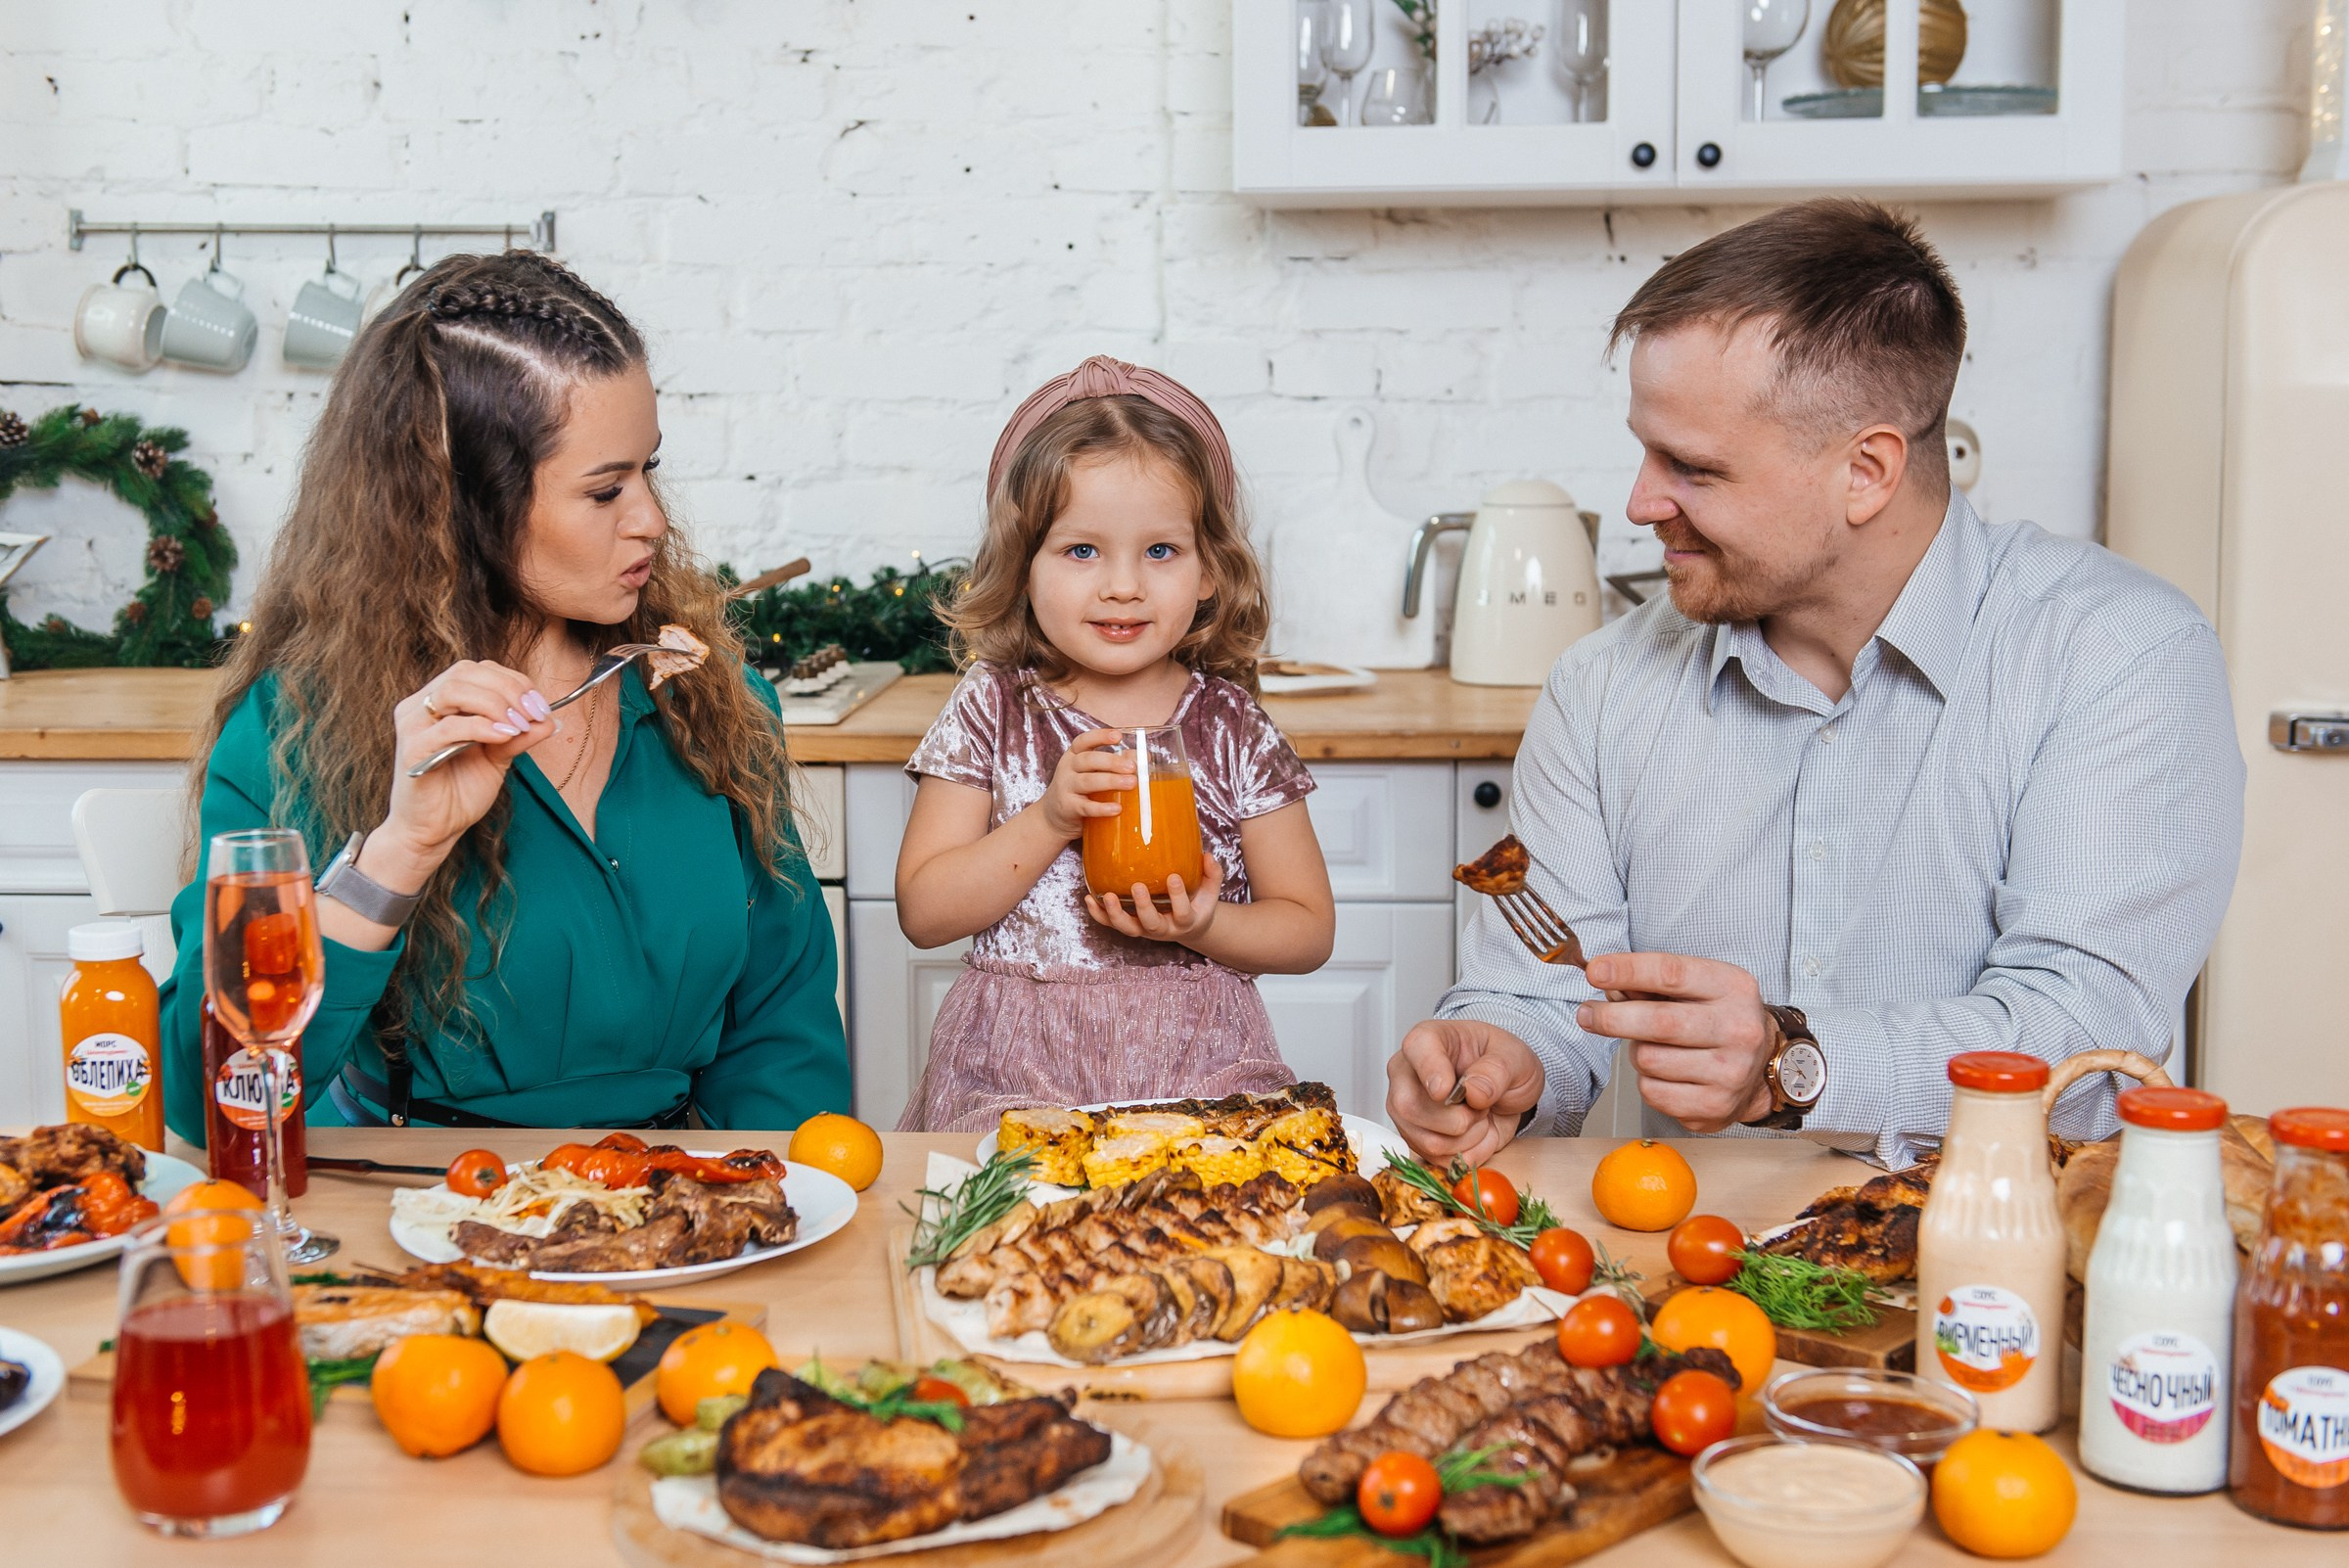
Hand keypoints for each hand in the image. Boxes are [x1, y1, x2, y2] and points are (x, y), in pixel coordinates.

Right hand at [376, 660, 559, 883]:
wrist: (434, 830)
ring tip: (520, 724)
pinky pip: (448, 727)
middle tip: (534, 712)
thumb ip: (520, 736)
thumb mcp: (499, 757)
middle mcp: (421, 705)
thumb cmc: (461, 791)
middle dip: (508, 688)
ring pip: (453, 691)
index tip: (539, 703)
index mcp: (440, 701)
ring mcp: (413, 725)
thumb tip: (551, 719)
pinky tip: (504, 736)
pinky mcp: (413, 749)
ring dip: (495, 703)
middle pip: (465, 673)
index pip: (476, 670)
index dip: (512, 680)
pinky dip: (481, 727)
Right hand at [1036, 729, 1134, 839]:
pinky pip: (1085, 807)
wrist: (1053, 818)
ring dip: (1111, 781)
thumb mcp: (1092, 773)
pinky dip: (1102, 808)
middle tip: (1132, 767)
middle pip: (1088, 760)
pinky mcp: (1068, 808)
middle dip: (1112, 762)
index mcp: (1074, 756)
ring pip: (1087, 781)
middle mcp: (1067, 769)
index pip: (1083, 741)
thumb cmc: (1080, 791)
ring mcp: (1066, 788)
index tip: (1118, 736)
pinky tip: (1116, 808)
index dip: (1100, 736)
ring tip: (1131, 783)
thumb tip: (1145, 758)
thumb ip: (1115, 764)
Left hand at [1084, 853, 1224, 944]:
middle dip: (1143, 907)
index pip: (1183, 913)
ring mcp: (1144, 930)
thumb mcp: (1209, 892)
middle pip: (1151, 924)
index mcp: (1185, 921)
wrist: (1187, 927)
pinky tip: (1088, 898)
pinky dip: (1098, 914)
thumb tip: (1208, 855)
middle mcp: (1163, 929)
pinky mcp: (1130, 926)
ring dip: (1114, 914)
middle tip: (1137, 886)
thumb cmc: (1198, 904)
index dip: (1178, 897)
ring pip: (1127, 928)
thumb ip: (1212, 874)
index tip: (1174, 877)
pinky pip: (1110, 924)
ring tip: (1106, 896)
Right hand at [1386, 1019, 1544, 1165]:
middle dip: (1459, 1119)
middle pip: (1410, 1107)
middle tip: (1482, 1106)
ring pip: (1429, 1141)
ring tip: (1481, 1117)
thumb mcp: (1515, 1058)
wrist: (1505, 1090)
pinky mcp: (1416, 1140)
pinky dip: (1470, 1153)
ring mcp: (1406, 1111)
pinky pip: (1441, 1160)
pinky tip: (1477, 1134)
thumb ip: (1497, 1071)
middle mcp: (1406, 1075)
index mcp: (1427, 1040)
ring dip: (1469, 1138)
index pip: (1417, 1050)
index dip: (1430, 1072)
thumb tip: (1473, 1091)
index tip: (1446, 1090)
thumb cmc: (1501, 1063)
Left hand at [1576, 952, 1774, 1132]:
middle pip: (1658, 1023)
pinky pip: (1653, 1092)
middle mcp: (1738, 1029)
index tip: (1595, 970)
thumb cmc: (1718, 1019)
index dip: (1627, 971)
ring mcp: (1730, 1072)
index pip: (1671, 974)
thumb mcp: (1697, 987)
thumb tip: (1604, 980)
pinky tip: (1666, 1073)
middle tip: (1588, 1014)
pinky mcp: (1715, 1105)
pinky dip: (1647, 1082)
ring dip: (1636, 1052)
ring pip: (1649, 1060)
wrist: (1763, 1067)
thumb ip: (1650, 983)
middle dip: (1612, 1018)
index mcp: (1732, 987)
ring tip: (1653, 1047)